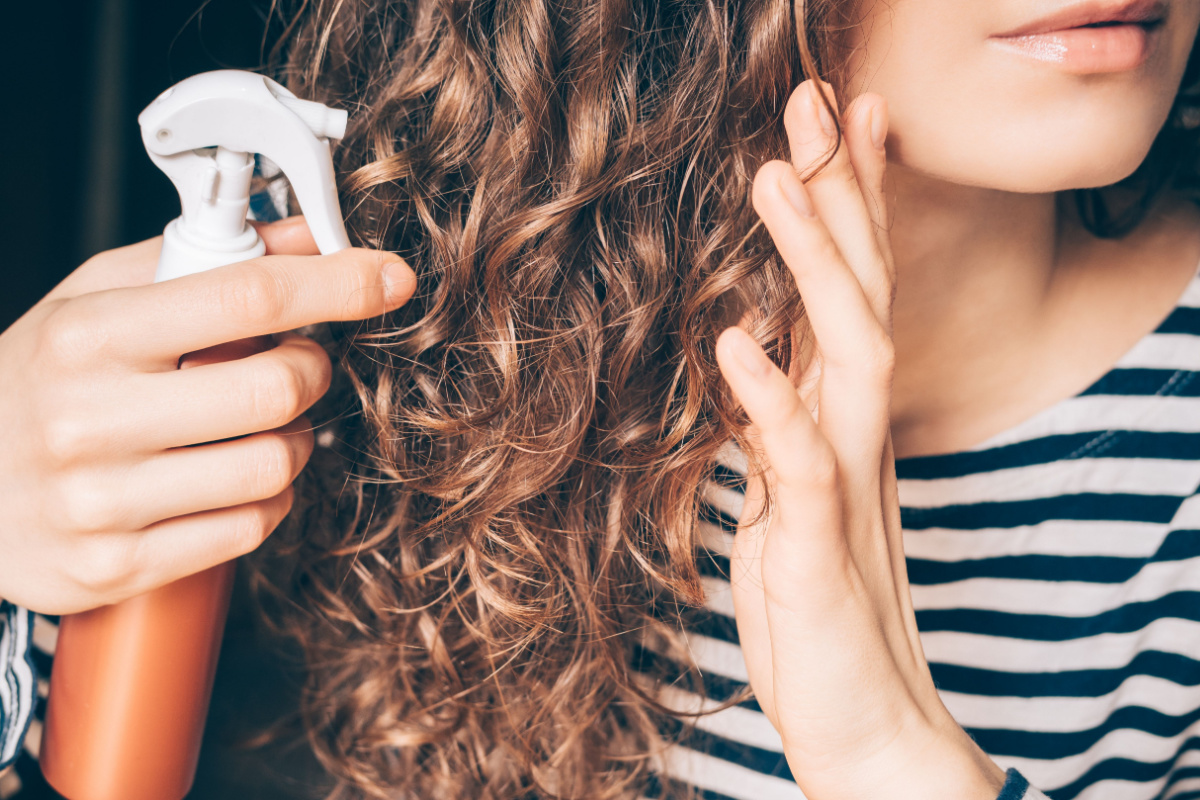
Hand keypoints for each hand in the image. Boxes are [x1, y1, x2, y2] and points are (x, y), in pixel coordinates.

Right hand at [0, 217, 415, 614]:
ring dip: (294, 441)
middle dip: (310, 371)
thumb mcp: (95, 299)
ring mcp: (102, 502)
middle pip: (275, 390)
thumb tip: (303, 236)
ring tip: (259, 427)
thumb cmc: (37, 381)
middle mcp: (90, 418)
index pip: (246, 297)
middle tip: (293, 364)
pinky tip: (233, 478)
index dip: (336, 284)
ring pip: (274, 467)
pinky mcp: (117, 566)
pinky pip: (249, 527)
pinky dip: (267, 498)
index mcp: (89, 335)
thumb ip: (198, 262)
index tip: (387, 278)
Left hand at [715, 81, 1005, 799]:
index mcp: (841, 421)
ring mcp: (842, 485)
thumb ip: (782, 427)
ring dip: (813, 265)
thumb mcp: (789, 500)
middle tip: (817, 101)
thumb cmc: (818, 612)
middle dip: (840, 196)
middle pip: (860, 294)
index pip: (854, 292)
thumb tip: (757, 362)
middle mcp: (853, 436)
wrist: (861, 723)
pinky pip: (800, 461)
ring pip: (847, 353)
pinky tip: (737, 344)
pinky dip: (771, 400)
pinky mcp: (817, 546)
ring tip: (776, 180)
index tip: (839, 122)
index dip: (850, 206)